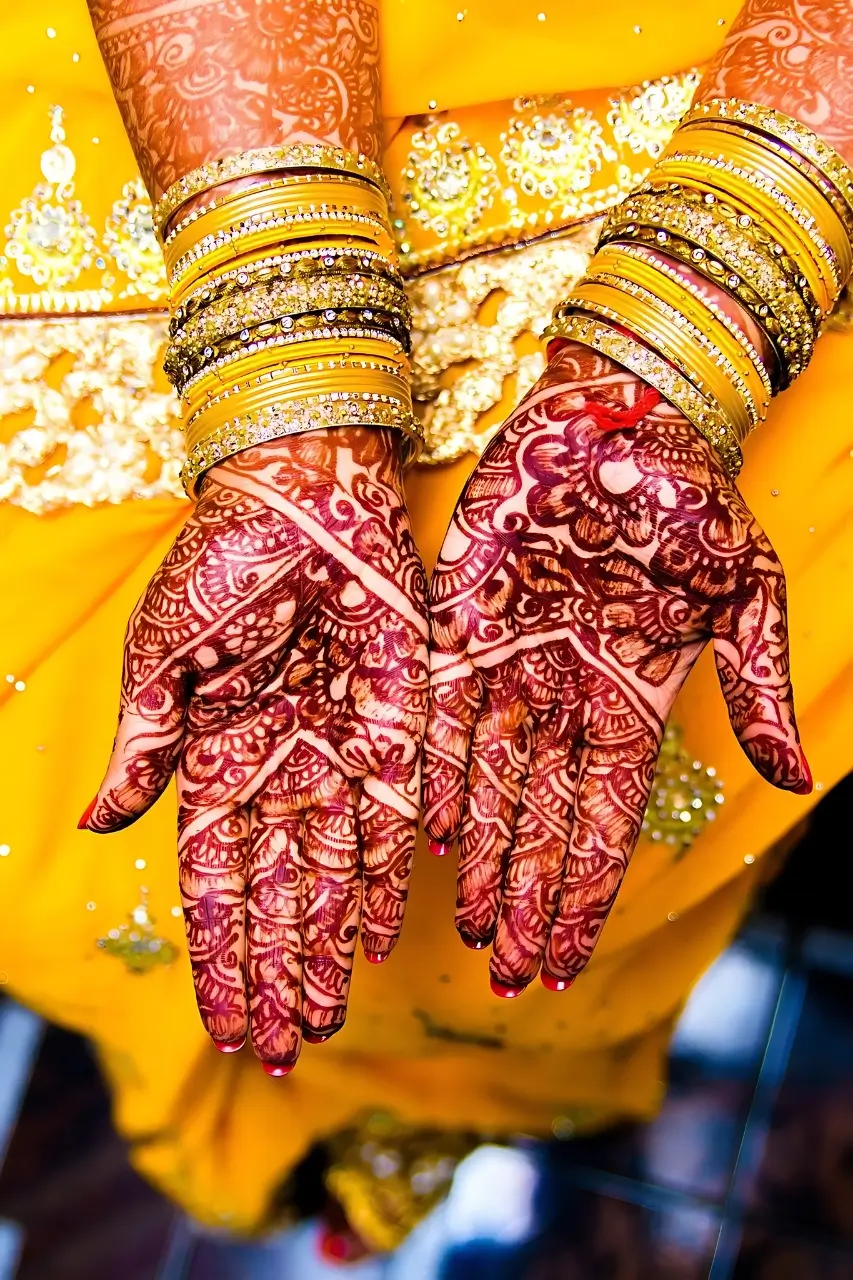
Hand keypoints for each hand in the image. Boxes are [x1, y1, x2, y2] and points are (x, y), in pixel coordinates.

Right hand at [81, 428, 427, 1069]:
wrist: (304, 488)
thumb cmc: (223, 558)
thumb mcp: (165, 653)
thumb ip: (145, 741)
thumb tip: (100, 819)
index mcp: (215, 753)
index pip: (214, 880)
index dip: (220, 953)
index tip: (224, 1024)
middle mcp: (279, 765)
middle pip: (276, 893)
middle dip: (275, 971)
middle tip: (280, 1050)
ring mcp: (338, 749)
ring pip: (331, 870)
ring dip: (327, 944)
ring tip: (325, 1015)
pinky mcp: (398, 723)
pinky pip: (391, 815)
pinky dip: (385, 874)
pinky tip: (380, 933)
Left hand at [423, 342, 809, 994]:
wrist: (623, 414)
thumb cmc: (692, 499)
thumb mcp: (744, 590)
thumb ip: (755, 683)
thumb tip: (794, 778)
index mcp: (630, 695)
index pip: (605, 818)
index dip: (585, 892)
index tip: (566, 962)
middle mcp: (564, 694)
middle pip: (542, 819)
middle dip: (529, 899)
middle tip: (511, 977)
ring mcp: (507, 660)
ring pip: (487, 781)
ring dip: (482, 858)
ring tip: (472, 932)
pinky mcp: (457, 619)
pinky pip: (440, 711)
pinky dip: (435, 771)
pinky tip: (430, 834)